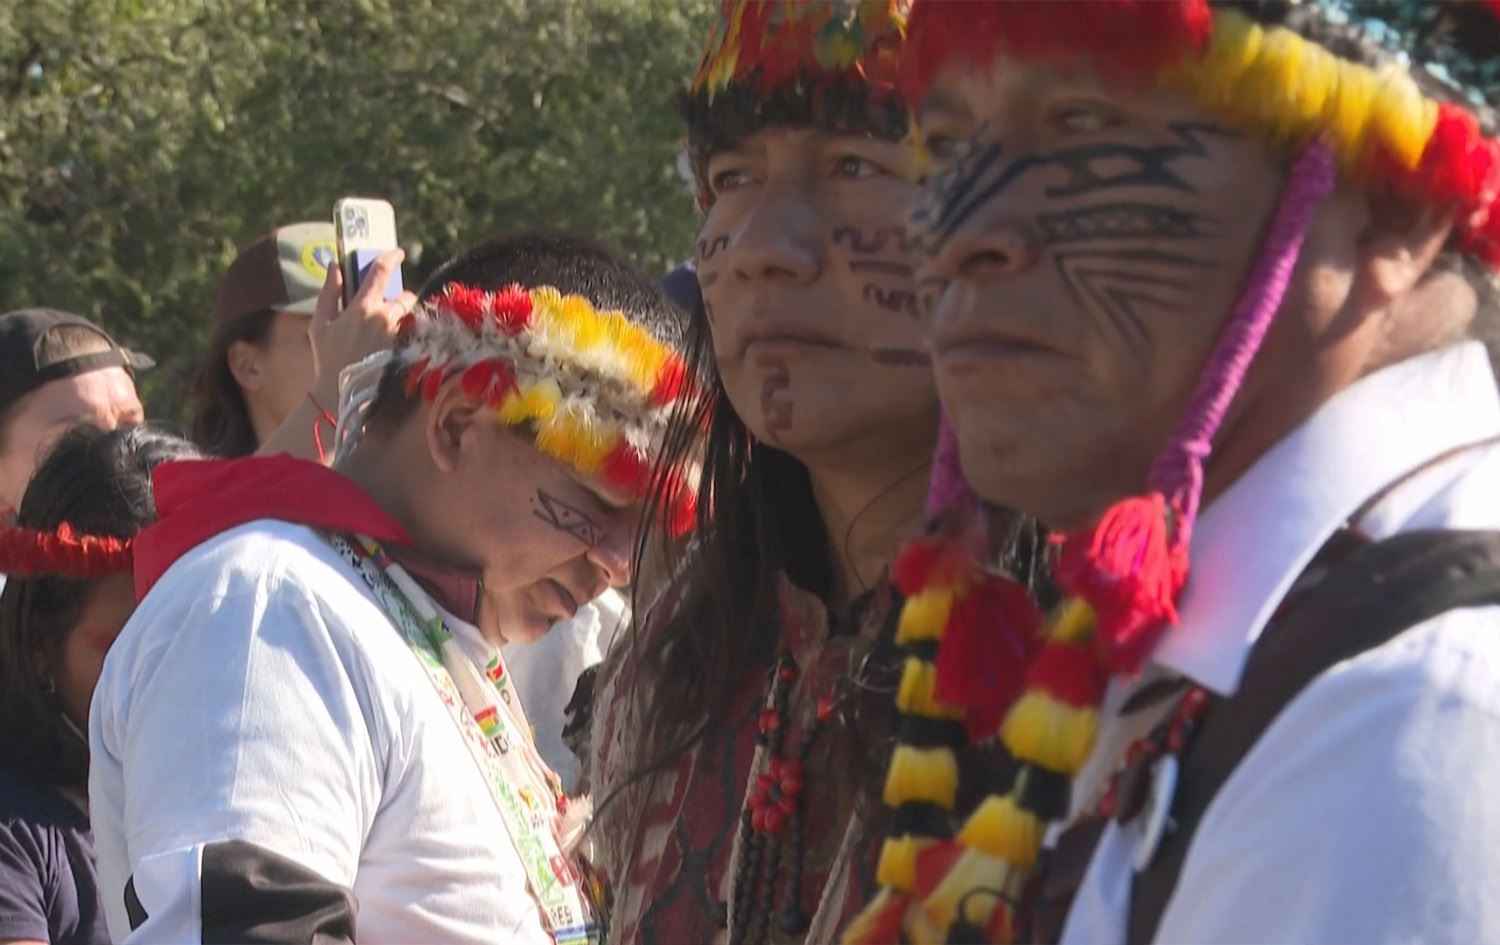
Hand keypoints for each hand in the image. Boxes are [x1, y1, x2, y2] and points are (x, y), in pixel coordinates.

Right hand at [308, 249, 416, 408]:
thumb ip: (328, 292)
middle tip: (388, 304)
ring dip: (401, 316)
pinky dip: (402, 333)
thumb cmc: (326, 357)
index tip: (397, 252)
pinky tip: (387, 343)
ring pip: (408, 316)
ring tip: (385, 328)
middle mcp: (384, 318)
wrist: (342, 392)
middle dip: (399, 297)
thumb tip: (334, 266)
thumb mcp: (319, 323)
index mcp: (363, 307)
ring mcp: (396, 336)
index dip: (391, 257)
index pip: (381, 273)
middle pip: (404, 296)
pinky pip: (408, 334)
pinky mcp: (403, 350)